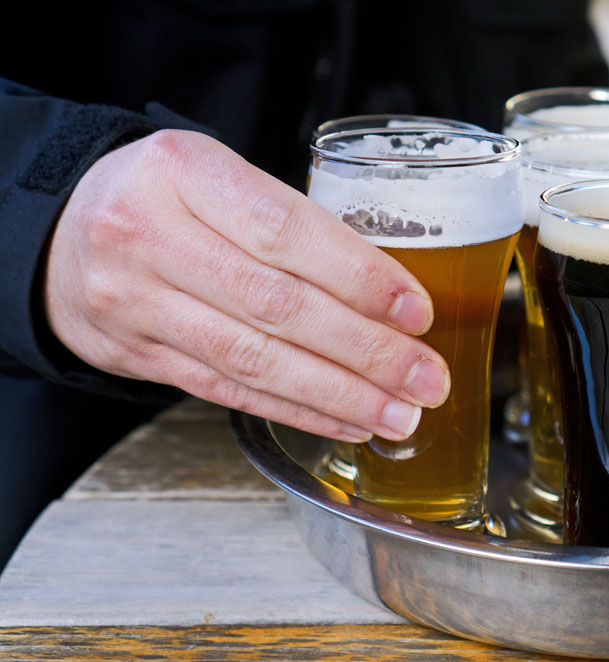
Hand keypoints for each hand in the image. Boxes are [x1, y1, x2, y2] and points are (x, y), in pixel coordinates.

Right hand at [44, 130, 449, 441]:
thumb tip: (391, 289)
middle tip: (426, 378)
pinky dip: (297, 411)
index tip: (417, 311)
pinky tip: (346, 421)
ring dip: (339, 395)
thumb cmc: (163, 196)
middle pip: (276, 306)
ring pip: (254, 360)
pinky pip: (228, 392)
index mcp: (182, 172)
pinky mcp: (136, 355)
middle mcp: (150, 236)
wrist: (59, 232)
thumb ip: (290, 220)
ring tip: (399, 413)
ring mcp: (136, 303)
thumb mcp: (216, 173)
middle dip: (365, 351)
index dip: (359, 277)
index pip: (284, 230)